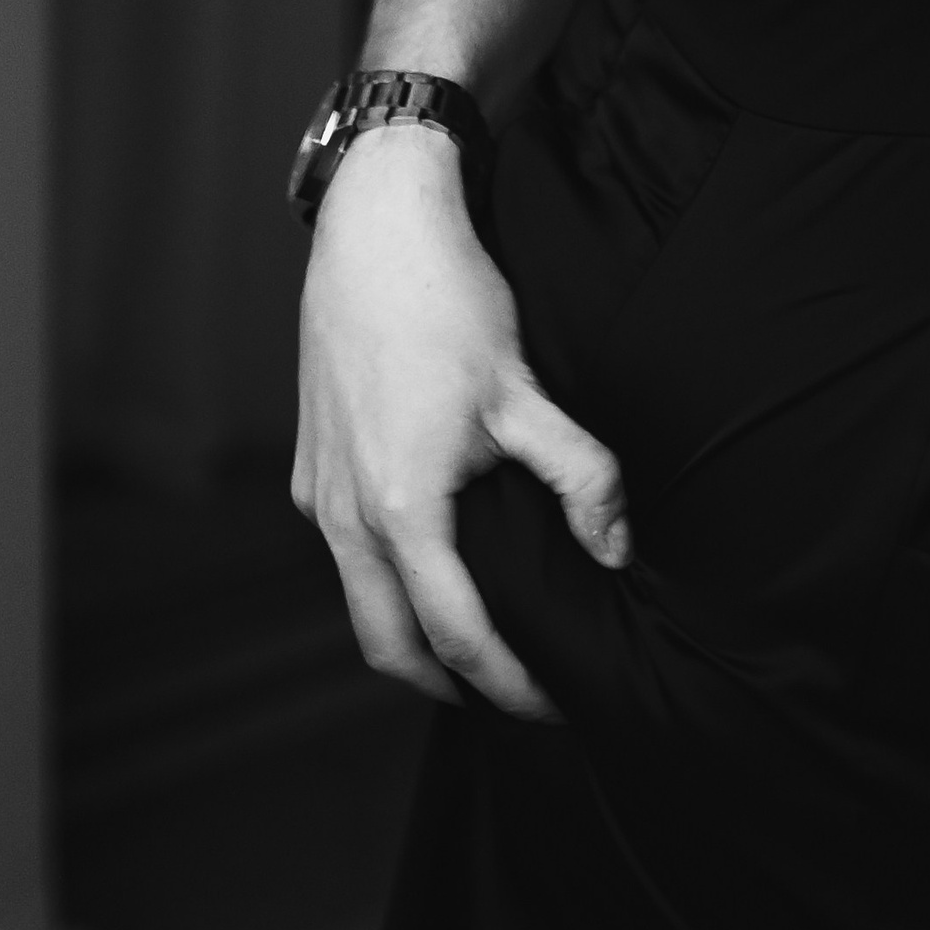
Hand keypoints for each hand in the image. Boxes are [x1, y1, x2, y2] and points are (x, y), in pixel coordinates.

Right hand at [292, 120, 628, 715]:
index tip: (555, 703)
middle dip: (449, 687)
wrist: (374, 227)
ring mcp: (319, 491)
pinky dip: (386, 581)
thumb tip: (618, 549)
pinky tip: (435, 560)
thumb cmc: (448, 301)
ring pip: (359, 601)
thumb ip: (580, 477)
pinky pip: (344, 553)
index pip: (458, 639)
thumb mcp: (525, 390)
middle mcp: (345, 515)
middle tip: (515, 696)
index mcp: (401, 510)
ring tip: (479, 638)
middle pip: (388, 647)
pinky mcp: (311, 465)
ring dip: (412, 634)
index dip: (510, 686)